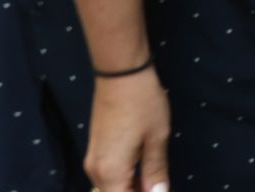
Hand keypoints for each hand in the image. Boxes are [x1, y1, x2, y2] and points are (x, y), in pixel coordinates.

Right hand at [84, 71, 170, 191]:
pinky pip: (108, 176)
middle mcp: (95, 171)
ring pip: (111, 188)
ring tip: (155, 181)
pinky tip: (144, 172)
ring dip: (131, 188)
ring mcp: (93, 160)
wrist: (120, 74)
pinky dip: (125, 179)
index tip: (161, 189)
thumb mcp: (156, 138)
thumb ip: (155, 171)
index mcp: (110, 173)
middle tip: (161, 185)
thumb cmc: (143, 103)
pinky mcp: (95, 150)